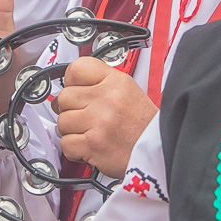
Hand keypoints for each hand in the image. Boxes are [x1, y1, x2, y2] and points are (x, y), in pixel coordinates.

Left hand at [55, 57, 157, 176]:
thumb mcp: (128, 91)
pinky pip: (66, 143)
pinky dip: (74, 149)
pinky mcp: (93, 145)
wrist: (158, 152)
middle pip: (64, 97)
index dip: (71, 81)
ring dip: (72, 131)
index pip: (77, 69)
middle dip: (70, 109)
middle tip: (84, 117)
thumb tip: (68, 87)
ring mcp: (99, 122)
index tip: (75, 90)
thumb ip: (100, 85)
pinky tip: (88, 146)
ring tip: (89, 132)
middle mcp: (107, 99)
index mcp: (116, 82)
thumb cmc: (143, 126)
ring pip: (62, 121)